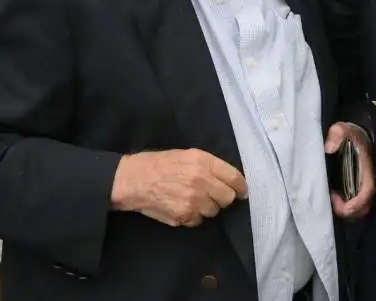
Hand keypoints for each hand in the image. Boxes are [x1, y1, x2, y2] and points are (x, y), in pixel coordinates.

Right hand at [111, 149, 247, 226]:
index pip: (234, 177)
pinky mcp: (183, 216)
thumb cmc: (160, 164)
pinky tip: (183, 207)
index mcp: (204, 162)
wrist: (134, 180)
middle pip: (227, 198)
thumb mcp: (187, 155)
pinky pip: (198, 221)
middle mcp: (201, 181)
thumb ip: (209, 166)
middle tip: (213, 195)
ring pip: (214, 211)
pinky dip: (194, 217)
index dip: (241, 187)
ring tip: (194, 199)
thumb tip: (229, 179)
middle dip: (223, 198)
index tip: (242, 192)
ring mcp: (193, 201)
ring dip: (207, 208)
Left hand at [325, 122, 375, 218]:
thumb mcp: (343, 129)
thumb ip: (337, 133)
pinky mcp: (356, 189)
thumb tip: (329, 147)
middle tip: (329, 200)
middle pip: (363, 208)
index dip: (353, 203)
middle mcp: (367, 183)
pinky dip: (343, 208)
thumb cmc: (351, 134)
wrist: (356, 136)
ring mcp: (362, 187)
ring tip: (329, 199)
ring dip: (344, 211)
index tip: (334, 198)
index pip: (367, 194)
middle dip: (347, 212)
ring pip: (358, 210)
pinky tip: (331, 198)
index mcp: (367, 171)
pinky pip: (353, 206)